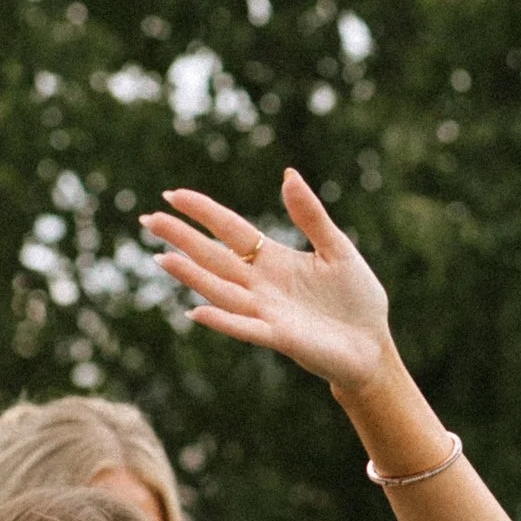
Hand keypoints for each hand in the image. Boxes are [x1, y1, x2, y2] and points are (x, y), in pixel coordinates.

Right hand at [146, 171, 393, 396]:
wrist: (372, 346)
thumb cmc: (356, 298)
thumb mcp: (337, 248)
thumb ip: (311, 215)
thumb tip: (288, 174)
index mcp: (274, 260)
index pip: (230, 231)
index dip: (203, 212)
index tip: (173, 195)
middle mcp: (261, 285)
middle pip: (214, 257)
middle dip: (182, 239)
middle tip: (148, 220)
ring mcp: (267, 312)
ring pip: (220, 290)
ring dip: (192, 276)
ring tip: (162, 258)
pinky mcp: (280, 337)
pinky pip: (245, 328)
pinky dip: (222, 320)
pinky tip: (197, 311)